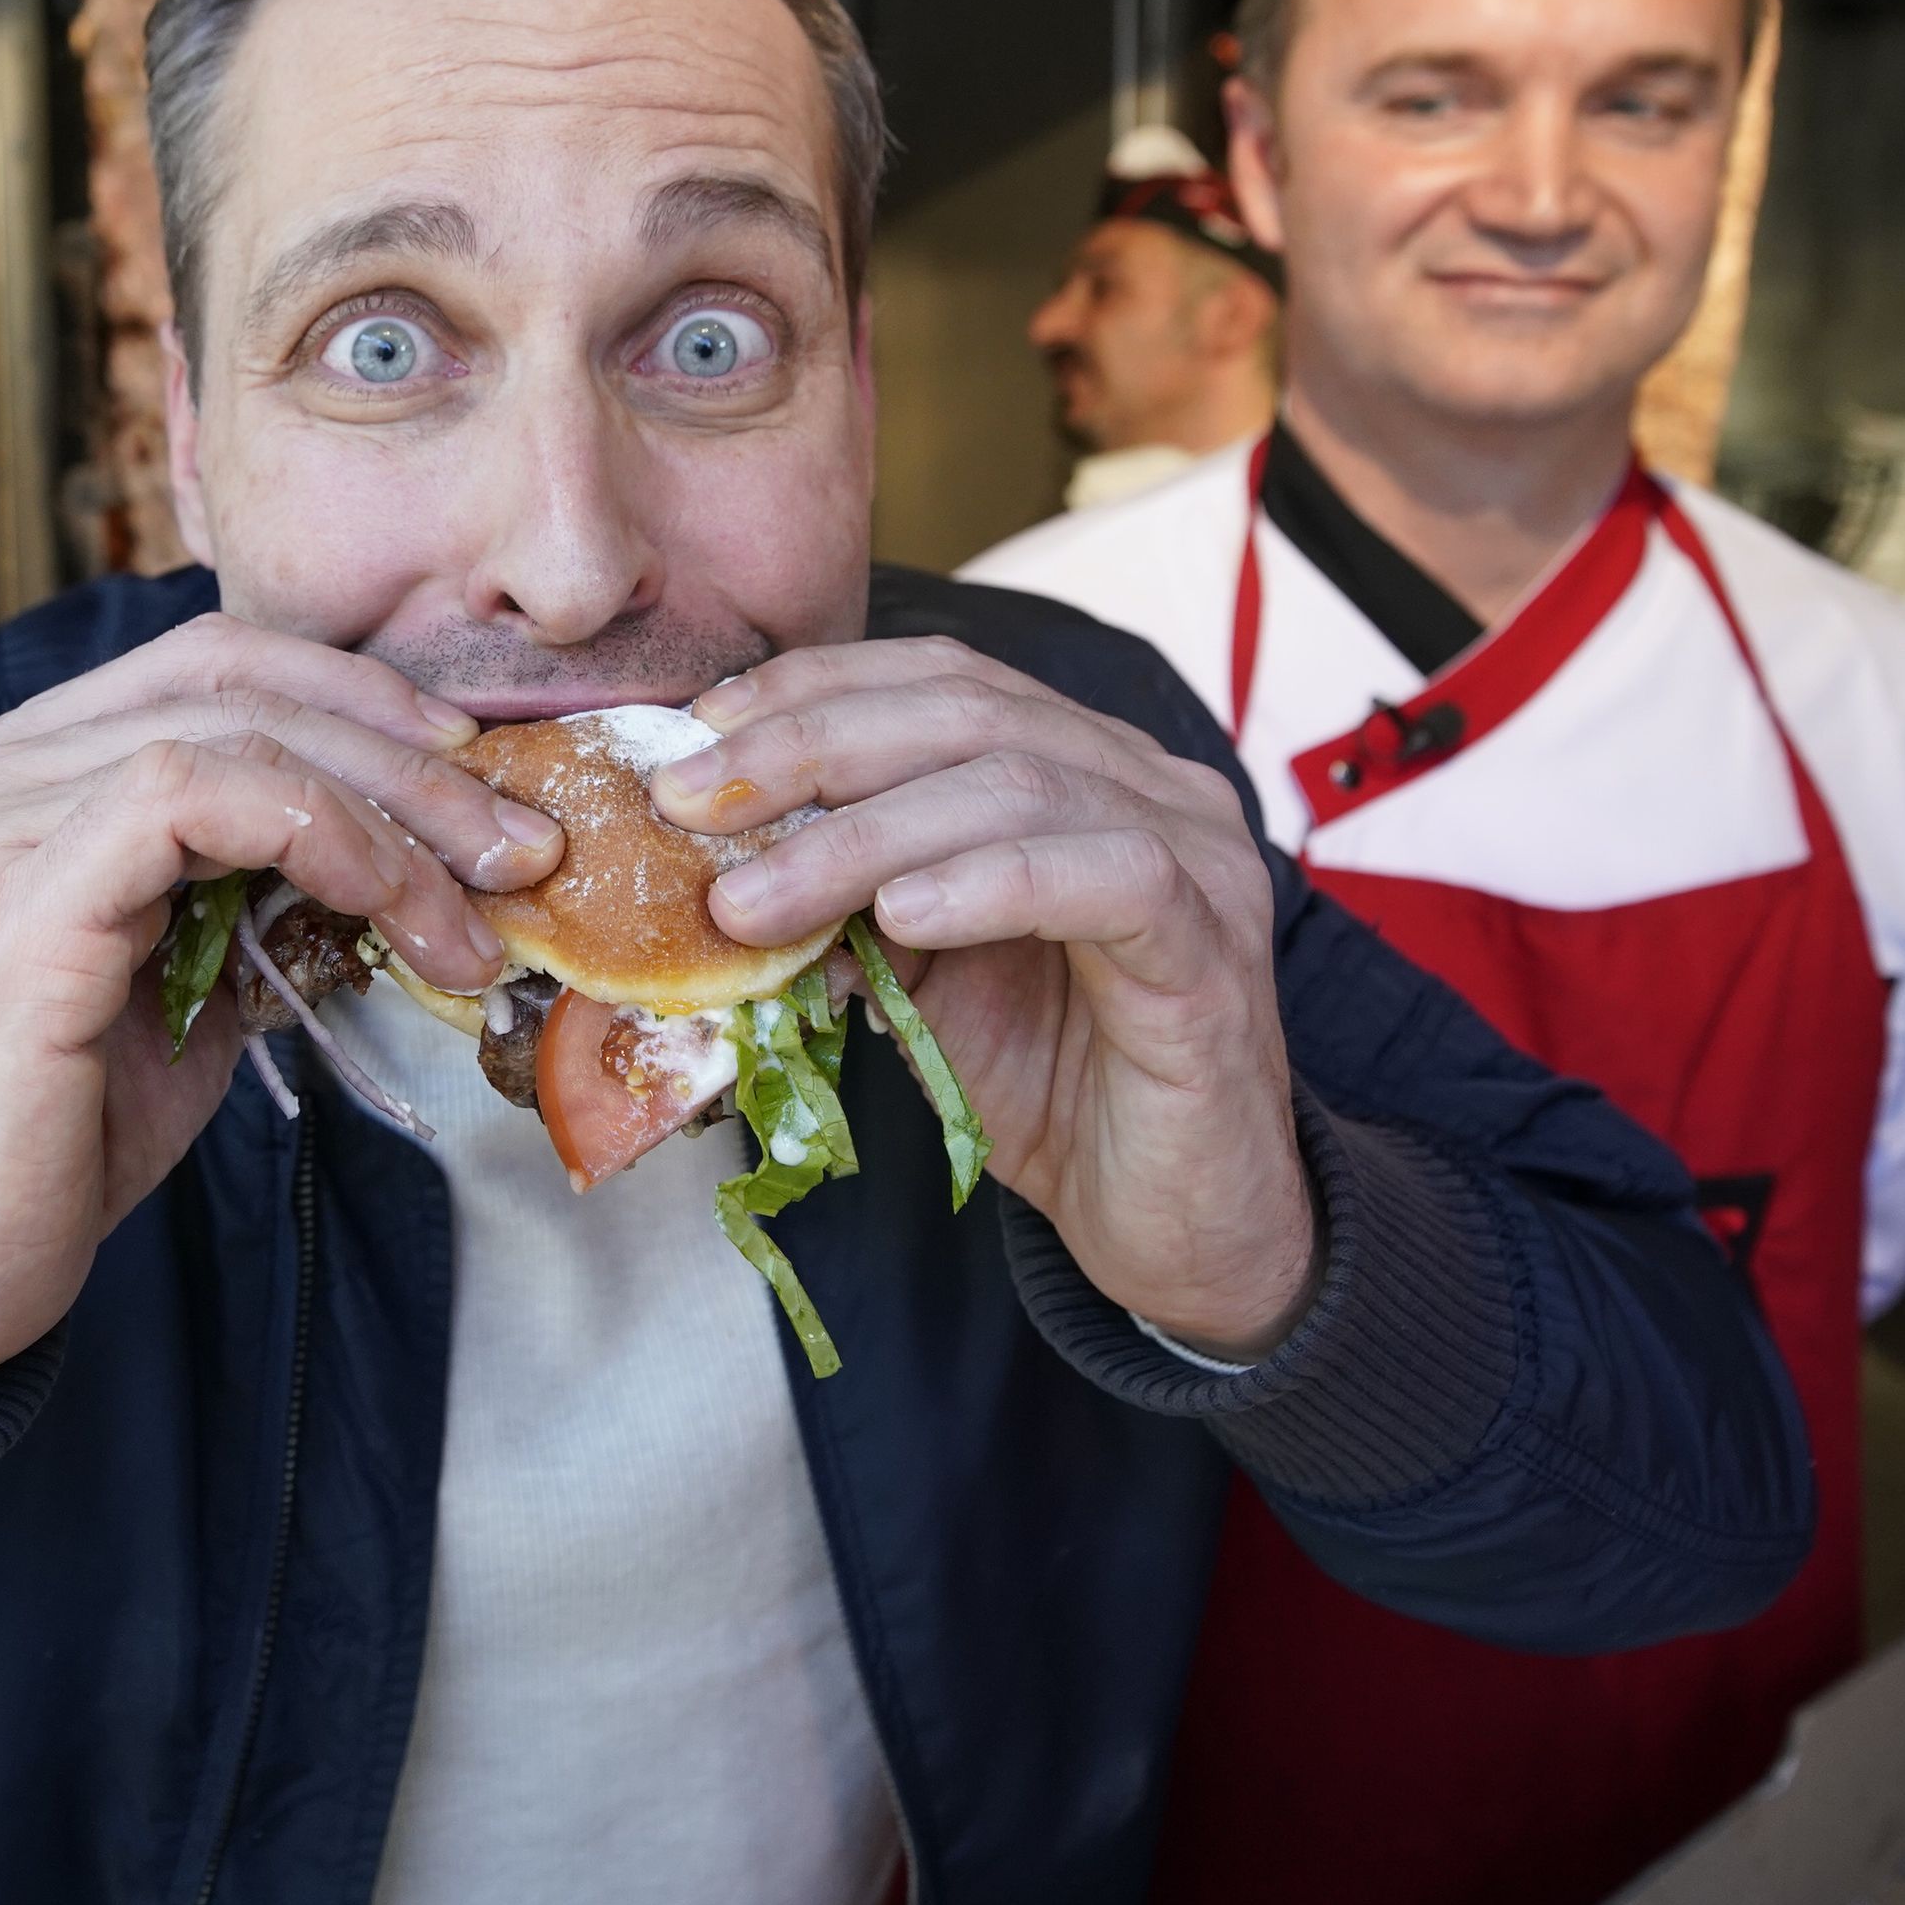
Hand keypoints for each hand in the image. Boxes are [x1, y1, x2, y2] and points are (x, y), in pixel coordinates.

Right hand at [0, 616, 563, 1417]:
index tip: (476, 778)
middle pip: (235, 684)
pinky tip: (387, 907)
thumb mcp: (189, 992)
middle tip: (521, 844)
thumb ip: (266, 900)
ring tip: (475, 909)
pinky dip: (319, 836)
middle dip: (408, 758)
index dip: (360, 697)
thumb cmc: (54, 1140)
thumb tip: (422, 857)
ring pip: (232, 738)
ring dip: (390, 815)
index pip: (213, 666)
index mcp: (23, 774)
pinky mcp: (8, 911)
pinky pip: (189, 803)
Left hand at [654, 639, 1318, 1355]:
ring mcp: (1194, 856)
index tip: (695, 735)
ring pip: (1020, 785)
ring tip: (753, 895)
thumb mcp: (921, 979)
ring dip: (863, 836)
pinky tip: (900, 917)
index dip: (813, 690)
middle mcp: (1147, 784)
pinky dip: (990, 883)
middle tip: (690, 804)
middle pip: (967, 712)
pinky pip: (1107, 878)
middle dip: (810, 750)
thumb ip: (848, 906)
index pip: (941, 680)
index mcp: (1081, 765)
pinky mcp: (1214, 946)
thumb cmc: (1054, 1086)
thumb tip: (719, 862)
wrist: (1174, 1225)